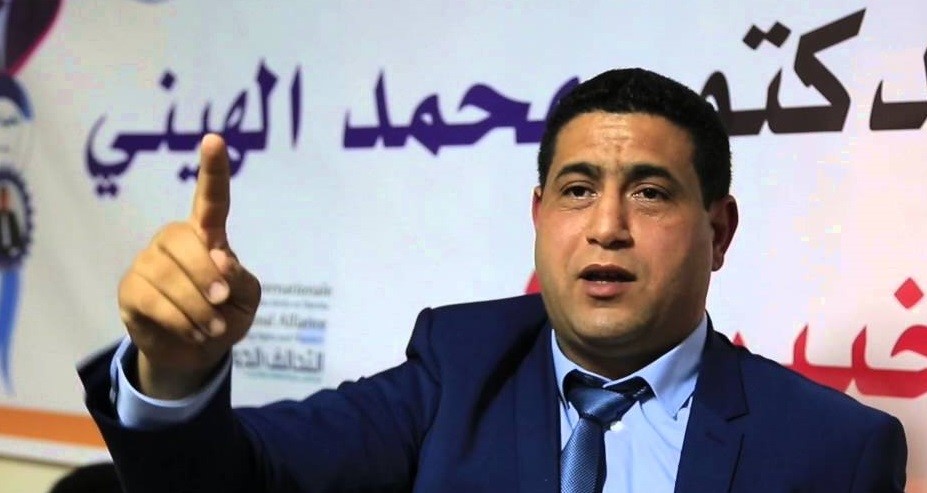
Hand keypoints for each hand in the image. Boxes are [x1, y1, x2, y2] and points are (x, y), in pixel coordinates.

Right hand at [118, 134, 260, 398]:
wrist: (197, 354)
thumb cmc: (226, 315)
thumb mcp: (246, 299)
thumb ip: (239, 278)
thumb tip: (219, 260)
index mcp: (207, 234)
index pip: (211, 199)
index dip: (213, 170)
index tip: (214, 140)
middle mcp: (173, 240)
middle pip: (185, 242)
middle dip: (207, 277)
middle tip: (223, 302)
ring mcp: (148, 262)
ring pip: (167, 274)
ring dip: (197, 307)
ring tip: (212, 327)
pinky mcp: (130, 289)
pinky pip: (152, 298)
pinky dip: (180, 320)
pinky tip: (194, 332)